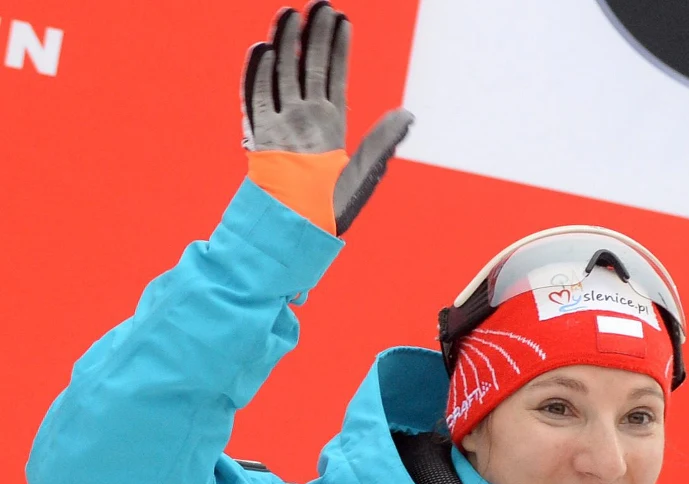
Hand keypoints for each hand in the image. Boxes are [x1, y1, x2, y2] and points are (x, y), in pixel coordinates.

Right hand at [242, 2, 412, 234]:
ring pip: (281, 75)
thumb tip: (409, 114)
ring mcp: (281, 125)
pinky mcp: (260, 137)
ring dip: (284, 45)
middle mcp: (305, 119)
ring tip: (288, 14)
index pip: (335, 75)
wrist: (300, 231)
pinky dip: (258, 75)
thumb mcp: (366, 171)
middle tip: (317, 4)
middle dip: (312, 35)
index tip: (342, 18)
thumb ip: (384, 140)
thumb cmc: (334, 208)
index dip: (339, 47)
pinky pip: (256, 99)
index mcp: (331, 124)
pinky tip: (263, 50)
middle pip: (307, 67)